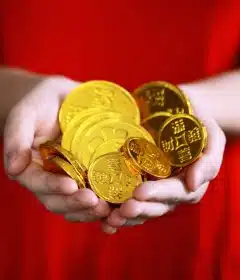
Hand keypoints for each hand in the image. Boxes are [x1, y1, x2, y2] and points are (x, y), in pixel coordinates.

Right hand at [4, 75, 109, 220]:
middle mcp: (49, 178)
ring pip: (75, 204)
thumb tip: (14, 168)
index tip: (70, 186)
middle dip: (75, 204)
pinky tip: (115, 209)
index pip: (38, 182)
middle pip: (58, 200)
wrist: (62, 100)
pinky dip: (102, 206)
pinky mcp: (87, 177)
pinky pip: (92, 197)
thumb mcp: (26, 114)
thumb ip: (16, 137)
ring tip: (107, 209)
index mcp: (31, 166)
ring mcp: (69, 179)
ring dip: (90, 210)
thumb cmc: (41, 104)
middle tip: (94, 202)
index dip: (52, 187)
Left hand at [102, 87, 225, 233]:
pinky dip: (115, 210)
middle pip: (155, 206)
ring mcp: (151, 186)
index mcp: (187, 181)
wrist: (178, 108)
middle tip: (122, 209)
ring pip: (140, 207)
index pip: (174, 192)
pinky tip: (103, 217)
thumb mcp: (210, 135)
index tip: (139, 192)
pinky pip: (126, 199)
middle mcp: (169, 189)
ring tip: (109, 218)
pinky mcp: (135, 180)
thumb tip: (193, 184)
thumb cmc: (196, 119)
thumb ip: (209, 160)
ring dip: (126, 216)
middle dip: (139, 210)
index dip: (158, 194)